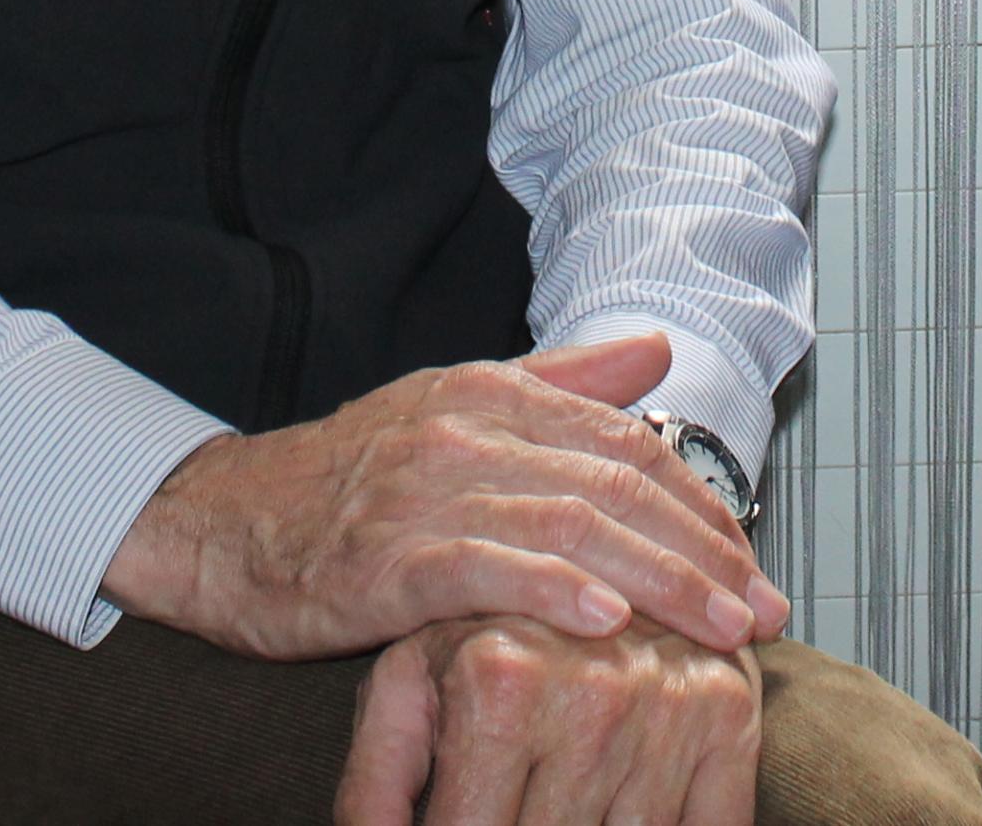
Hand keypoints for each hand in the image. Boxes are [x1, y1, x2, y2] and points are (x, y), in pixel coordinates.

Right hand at [101, 332, 786, 661]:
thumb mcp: (454, 413)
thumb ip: (559, 384)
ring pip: (570, 526)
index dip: (702, 503)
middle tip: (763, 610)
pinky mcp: (384, 559)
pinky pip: (483, 570)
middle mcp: (466, 432)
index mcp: (490, 395)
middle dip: (704, 551)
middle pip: (616, 485)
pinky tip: (607, 623)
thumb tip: (654, 352)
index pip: (628, 442)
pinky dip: (553, 592)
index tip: (753, 562)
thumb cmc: (343, 480)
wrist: (218, 525)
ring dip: (659, 580)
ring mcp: (424, 493)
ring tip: (720, 629)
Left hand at [335, 616, 760, 825]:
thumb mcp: (408, 685)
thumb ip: (376, 776)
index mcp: (501, 683)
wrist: (587, 543)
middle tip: (517, 808)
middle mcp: (592, 695)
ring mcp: (668, 708)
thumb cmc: (482, 627)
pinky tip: (640, 816)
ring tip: (570, 807)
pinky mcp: (730, 716)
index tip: (456, 825)